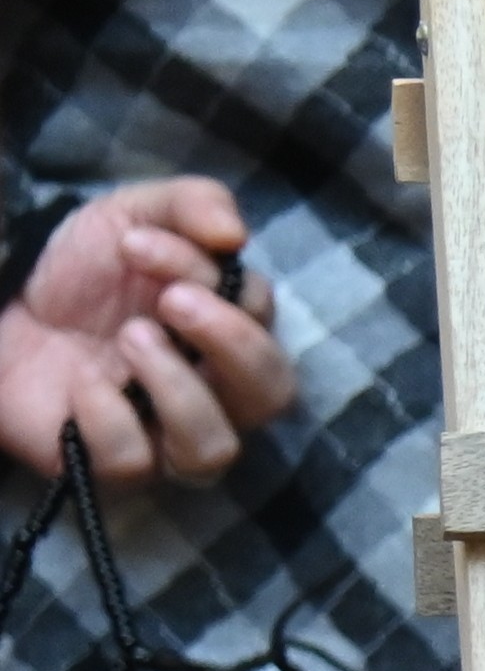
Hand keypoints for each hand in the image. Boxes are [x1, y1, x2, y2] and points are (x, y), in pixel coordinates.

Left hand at [1, 180, 294, 486]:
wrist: (2, 304)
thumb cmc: (82, 270)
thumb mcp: (136, 216)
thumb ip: (193, 205)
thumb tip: (235, 234)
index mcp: (231, 330)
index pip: (259, 317)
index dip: (212, 280)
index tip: (139, 244)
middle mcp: (214, 390)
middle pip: (272, 395)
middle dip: (231, 343)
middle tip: (170, 301)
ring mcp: (165, 434)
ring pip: (213, 450)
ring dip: (178, 389)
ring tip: (129, 339)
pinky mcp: (111, 464)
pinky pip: (133, 465)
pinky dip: (110, 420)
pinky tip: (81, 385)